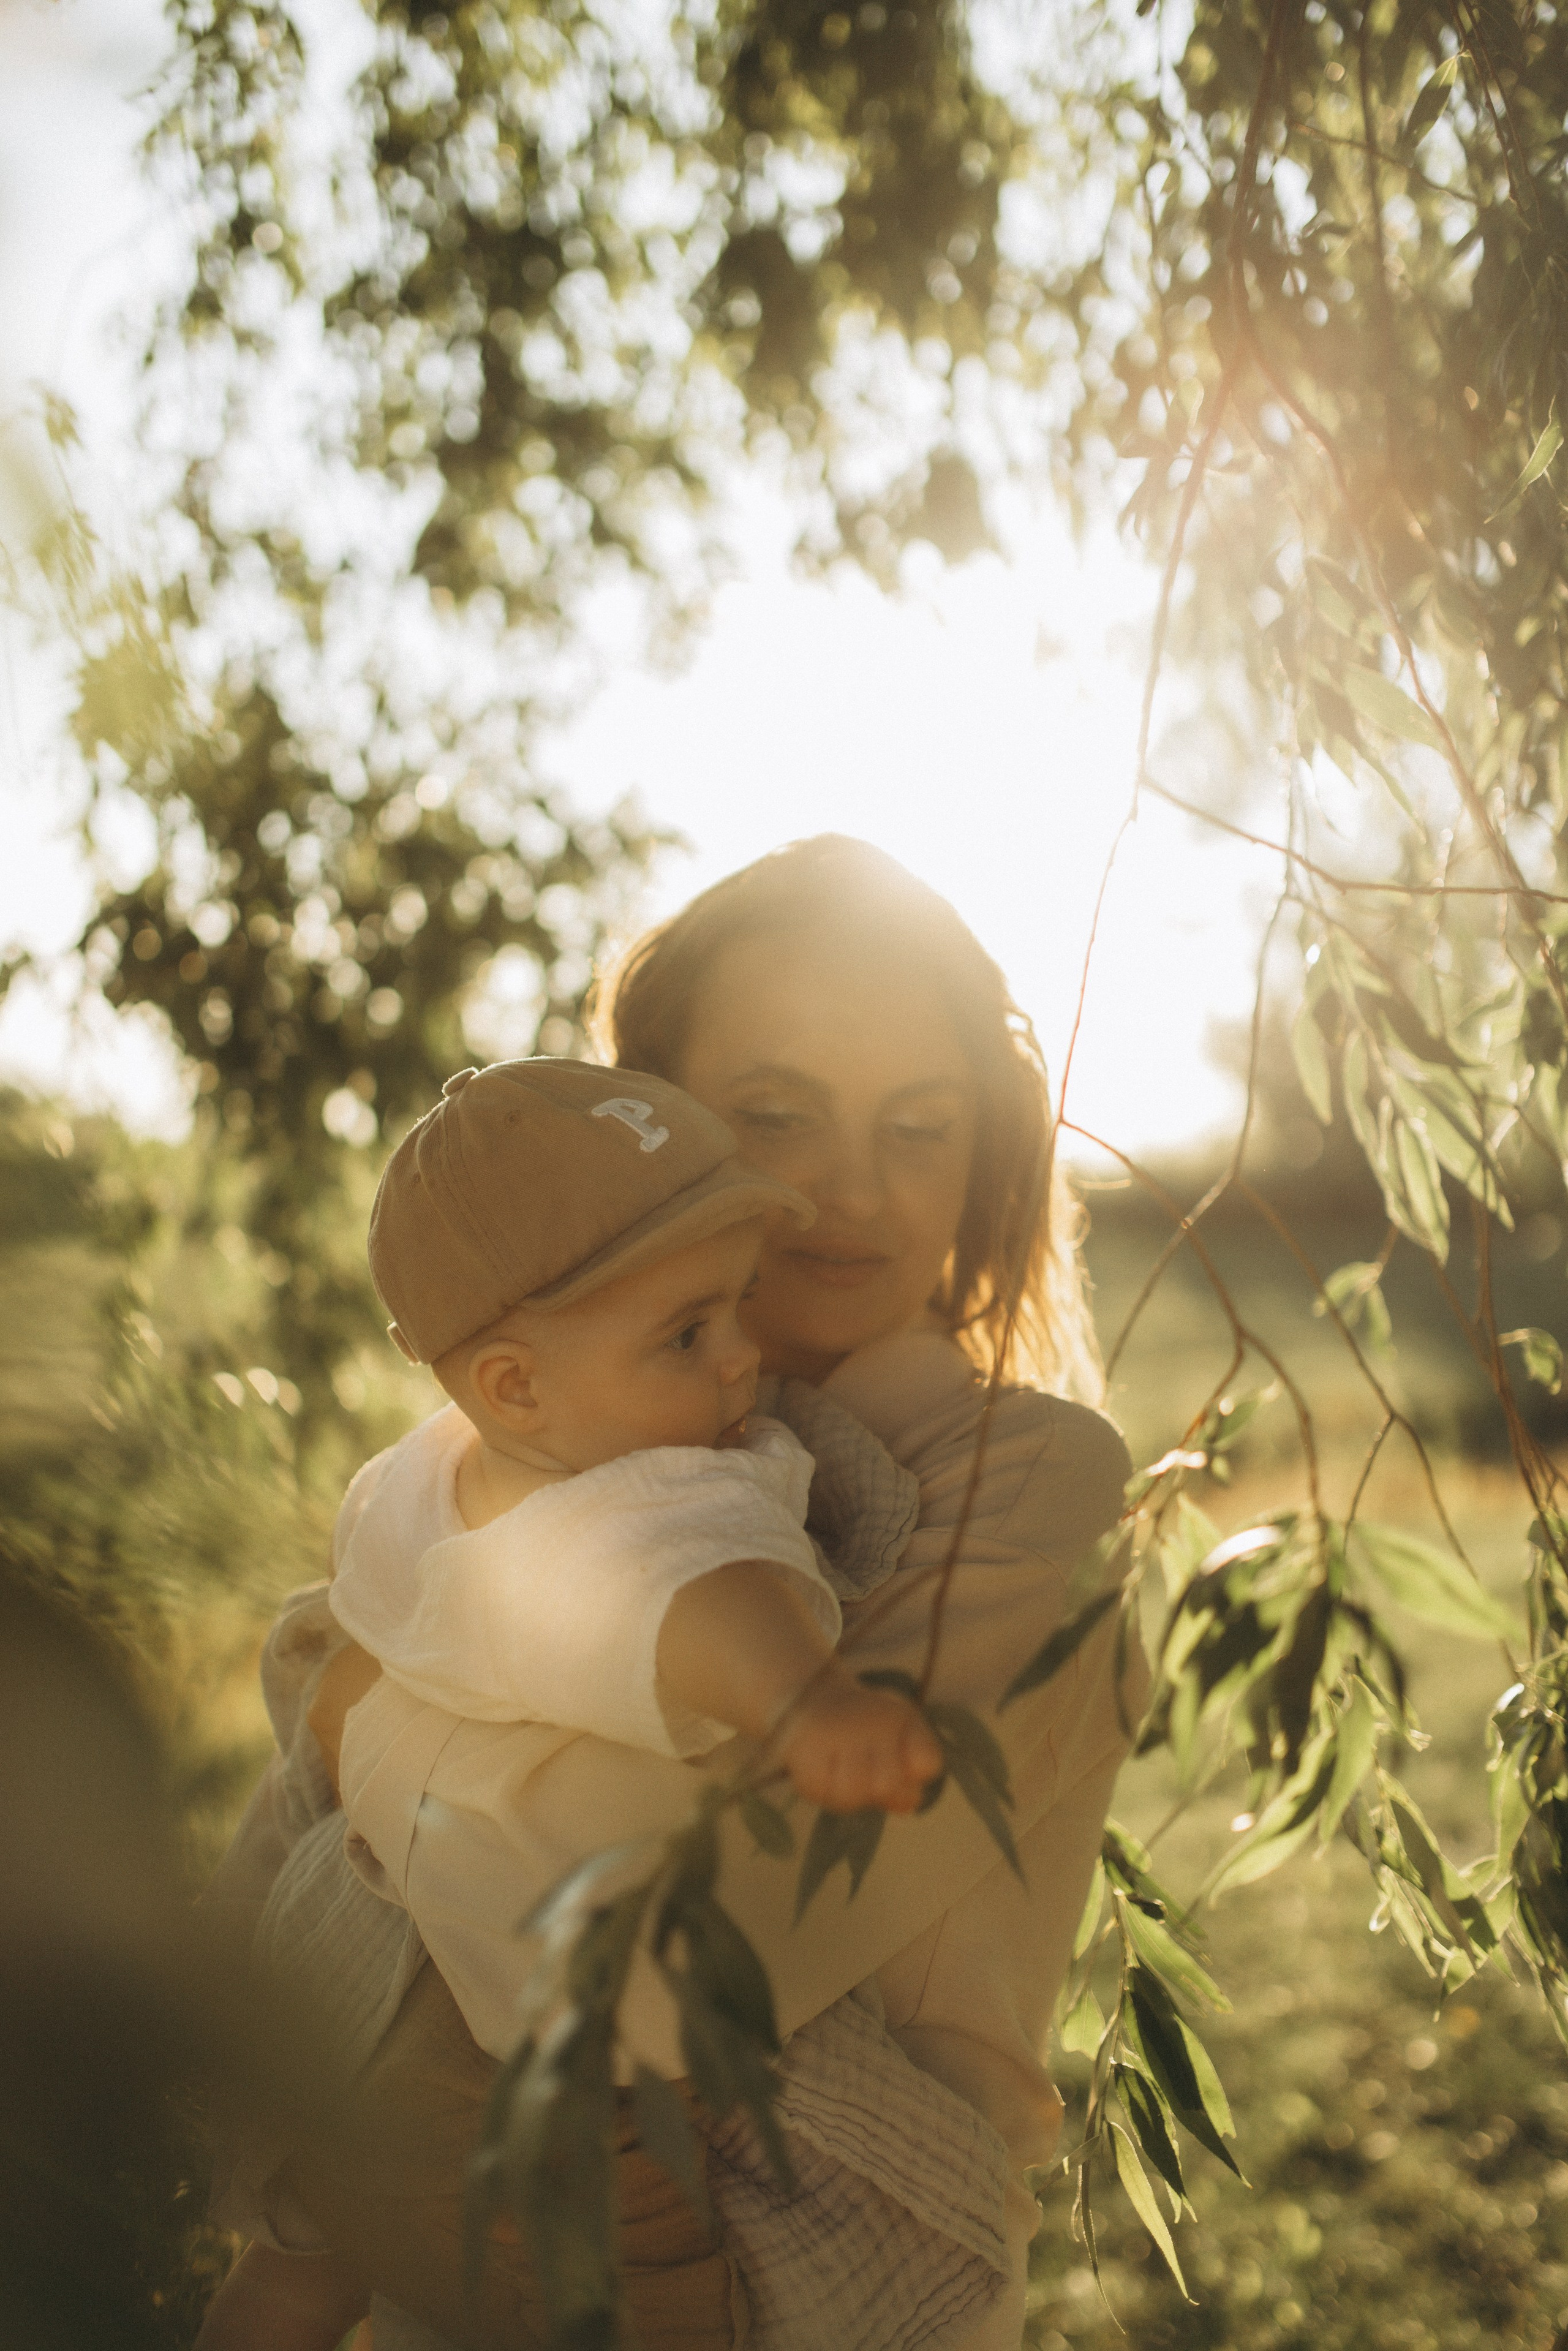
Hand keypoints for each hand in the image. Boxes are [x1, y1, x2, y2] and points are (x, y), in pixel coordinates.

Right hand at [775, 1665, 943, 1814]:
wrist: (812, 1696)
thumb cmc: (864, 1726)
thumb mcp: (897, 1738)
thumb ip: (910, 1770)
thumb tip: (907, 1805)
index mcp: (899, 1717)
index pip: (926, 1763)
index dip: (914, 1777)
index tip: (901, 1768)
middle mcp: (869, 1720)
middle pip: (886, 1786)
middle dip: (877, 1793)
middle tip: (865, 1778)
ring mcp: (833, 1732)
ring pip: (849, 1794)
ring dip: (847, 1797)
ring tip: (842, 1777)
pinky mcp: (801, 1747)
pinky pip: (816, 1791)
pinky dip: (819, 1791)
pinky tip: (822, 1773)